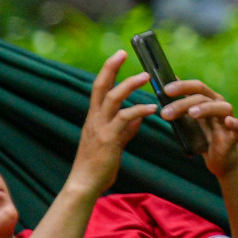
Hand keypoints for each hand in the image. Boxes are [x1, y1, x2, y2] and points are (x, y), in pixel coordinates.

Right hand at [69, 51, 155, 196]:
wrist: (84, 185)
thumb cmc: (98, 166)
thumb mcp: (114, 142)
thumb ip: (126, 128)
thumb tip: (139, 116)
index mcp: (94, 118)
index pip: (99, 88)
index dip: (108, 71)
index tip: (118, 56)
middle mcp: (94, 119)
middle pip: (100, 87)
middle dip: (111, 68)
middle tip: (123, 52)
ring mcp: (99, 129)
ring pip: (111, 99)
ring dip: (129, 85)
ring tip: (146, 76)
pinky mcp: (108, 140)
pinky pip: (124, 120)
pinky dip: (138, 111)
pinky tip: (152, 109)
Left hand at [160, 79, 237, 177]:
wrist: (220, 160)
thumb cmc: (204, 137)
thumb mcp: (188, 121)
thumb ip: (180, 107)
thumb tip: (165, 89)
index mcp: (208, 100)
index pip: (196, 88)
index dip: (182, 86)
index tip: (165, 90)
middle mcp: (219, 106)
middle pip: (204, 96)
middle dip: (183, 103)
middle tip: (165, 113)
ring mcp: (229, 119)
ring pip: (221, 107)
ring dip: (206, 108)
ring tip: (191, 114)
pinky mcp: (236, 135)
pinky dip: (235, 123)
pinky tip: (228, 121)